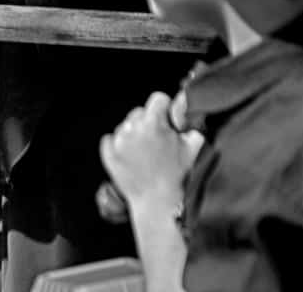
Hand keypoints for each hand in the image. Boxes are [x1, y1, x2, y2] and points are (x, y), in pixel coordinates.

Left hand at [99, 91, 203, 216]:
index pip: (158, 99)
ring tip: (148, 154)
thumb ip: (191, 123)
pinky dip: (120, 145)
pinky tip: (134, 158)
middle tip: (160, 142)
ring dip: (135, 134)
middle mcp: (132, 127)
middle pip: (140, 112)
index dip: (166, 110)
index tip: (170, 123)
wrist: (159, 203)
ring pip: (126, 125)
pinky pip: (112, 139)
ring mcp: (118, 140)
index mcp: (153, 122)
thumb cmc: (180, 176)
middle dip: (150, 122)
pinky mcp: (108, 153)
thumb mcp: (194, 146)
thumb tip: (186, 111)